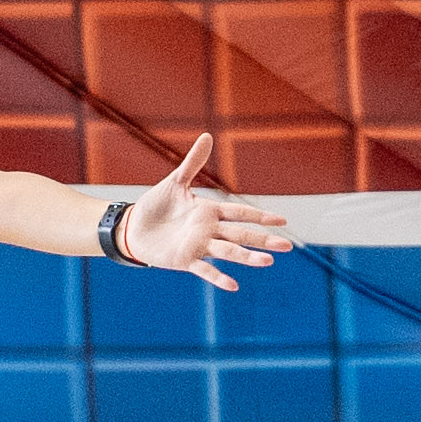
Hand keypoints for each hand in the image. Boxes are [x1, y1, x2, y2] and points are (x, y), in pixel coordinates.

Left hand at [113, 135, 286, 285]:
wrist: (133, 227)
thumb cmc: (156, 205)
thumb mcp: (175, 181)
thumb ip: (193, 163)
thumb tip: (208, 136)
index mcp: (209, 212)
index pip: (240, 213)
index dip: (260, 217)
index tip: (282, 221)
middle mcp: (208, 230)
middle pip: (241, 234)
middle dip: (263, 239)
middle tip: (287, 245)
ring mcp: (198, 246)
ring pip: (228, 251)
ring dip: (248, 257)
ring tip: (269, 261)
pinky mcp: (185, 260)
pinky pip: (204, 270)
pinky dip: (218, 277)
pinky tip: (233, 285)